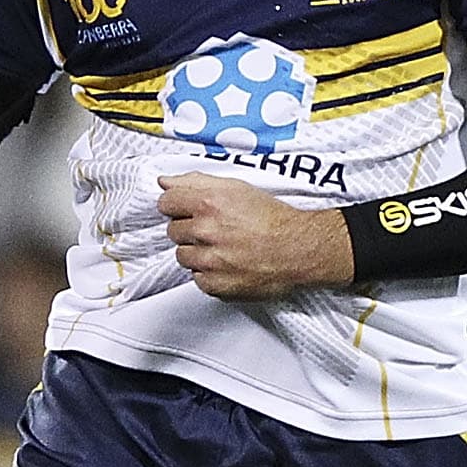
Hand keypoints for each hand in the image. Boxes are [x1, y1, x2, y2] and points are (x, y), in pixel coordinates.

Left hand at [159, 171, 355, 297]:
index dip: (177, 206)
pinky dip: (210, 274)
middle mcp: (205, 231)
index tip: (188, 210)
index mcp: (208, 203)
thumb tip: (166, 182)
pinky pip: (197, 279)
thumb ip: (197, 182)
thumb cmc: (274, 219)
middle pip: (173, 231)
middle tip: (215, 230)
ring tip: (224, 249)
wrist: (300, 250)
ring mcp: (209, 260)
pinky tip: (228, 265)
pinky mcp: (216, 285)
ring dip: (198, 253)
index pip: (166, 203)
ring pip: (183, 256)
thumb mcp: (237, 188)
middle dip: (190, 230)